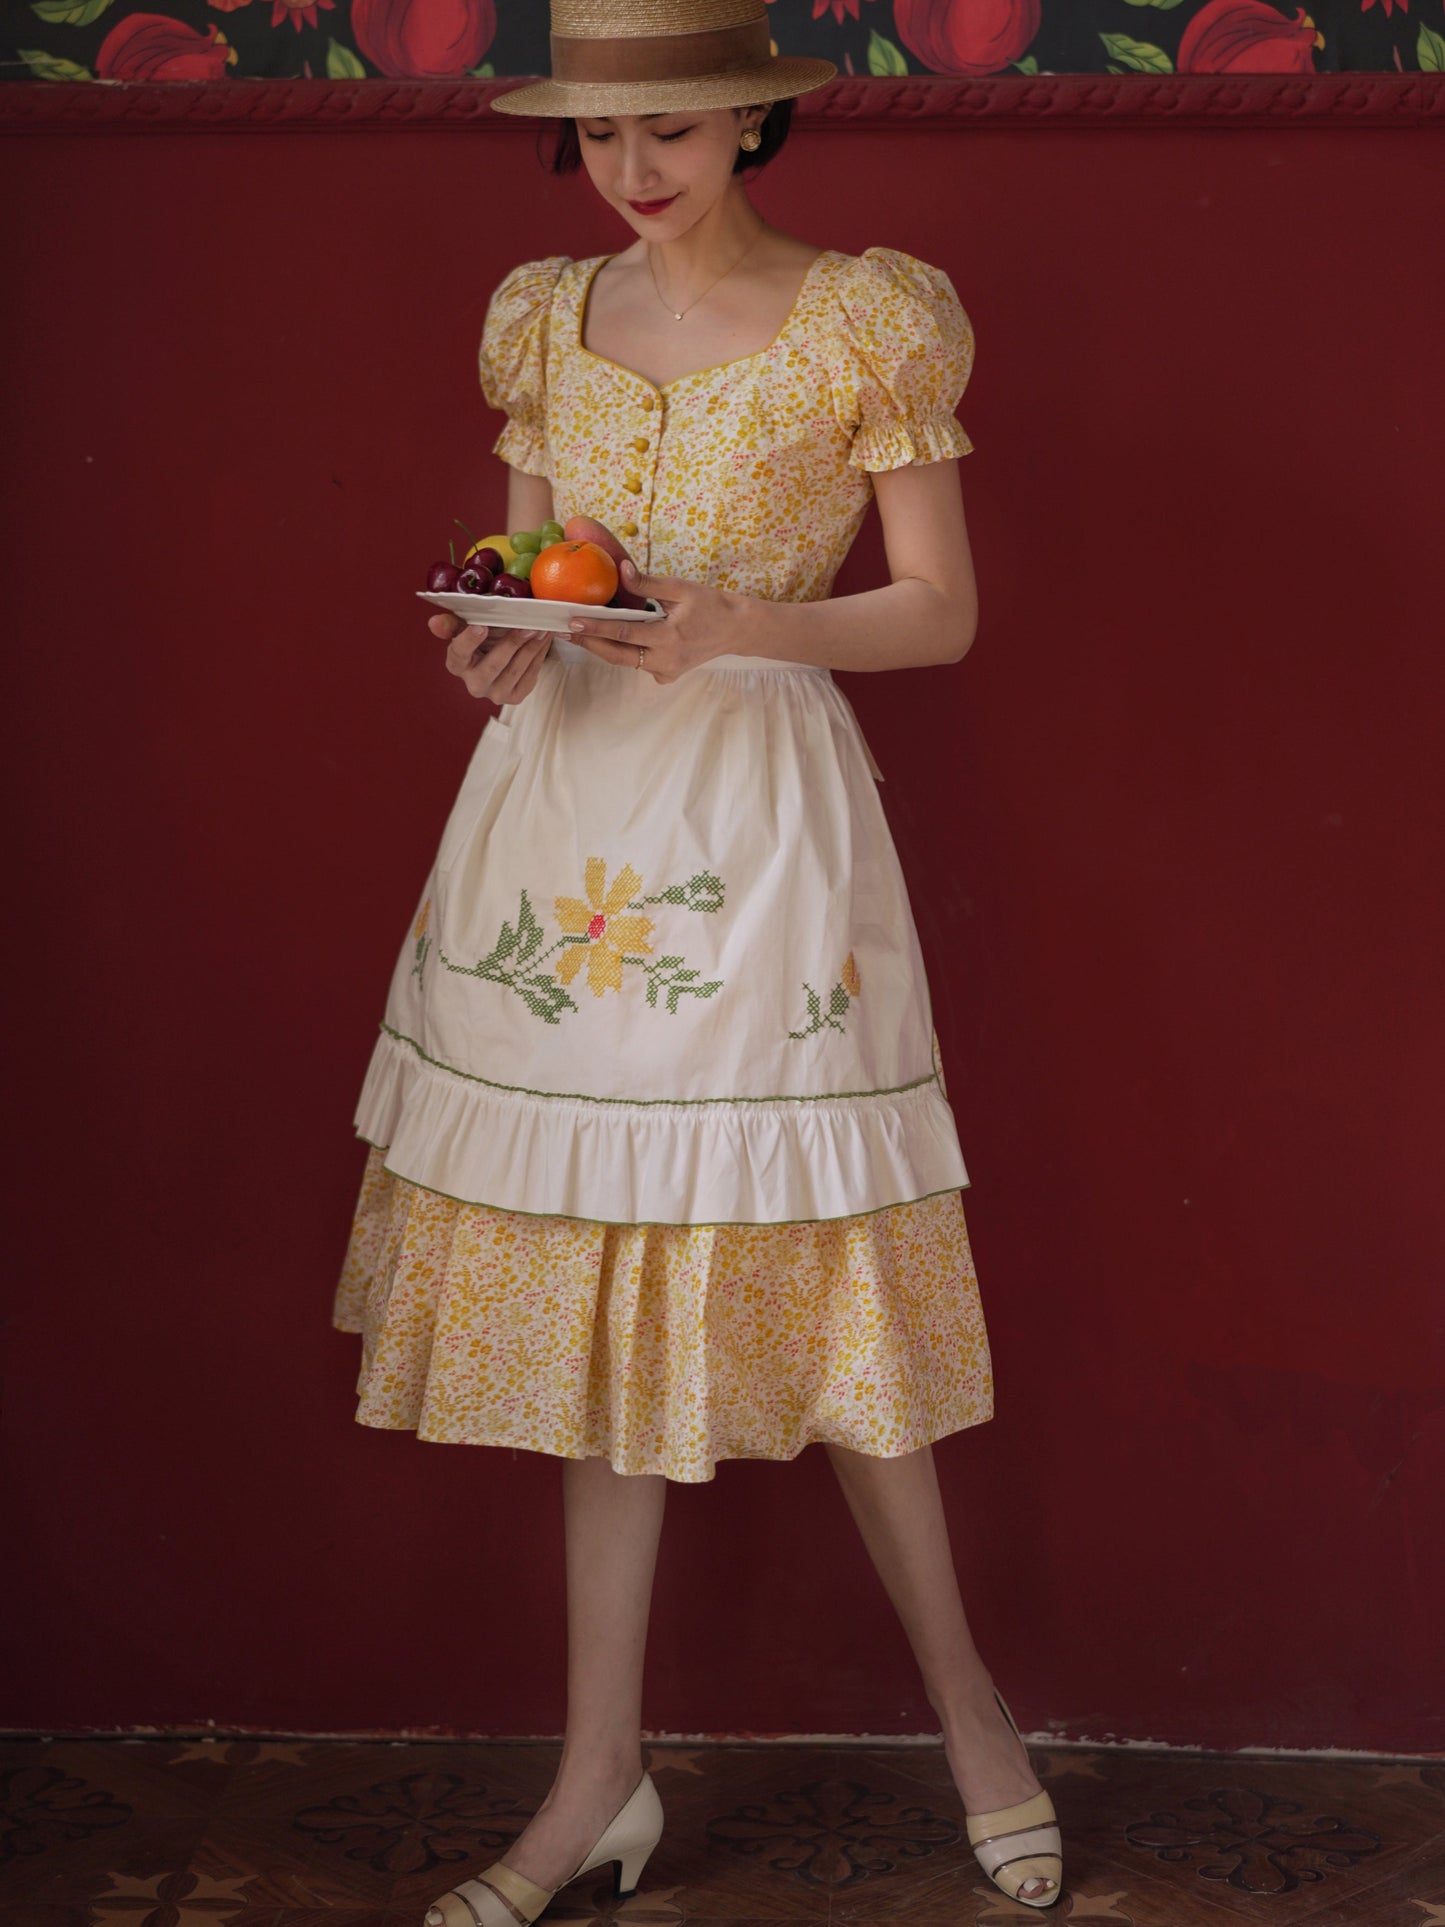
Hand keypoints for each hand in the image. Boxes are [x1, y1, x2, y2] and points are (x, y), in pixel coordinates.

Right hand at [429, 609, 550, 703]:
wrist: (501, 656)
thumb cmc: (482, 640)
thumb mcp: (466, 628)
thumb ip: (451, 624)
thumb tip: (433, 622)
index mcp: (457, 664)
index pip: (459, 653)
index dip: (469, 640)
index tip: (480, 626)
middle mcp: (474, 684)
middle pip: (493, 664)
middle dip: (512, 644)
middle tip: (527, 626)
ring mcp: (495, 694)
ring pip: (516, 670)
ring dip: (531, 648)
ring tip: (542, 629)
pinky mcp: (514, 698)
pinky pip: (530, 676)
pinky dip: (539, 656)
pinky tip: (545, 640)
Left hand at [564, 559, 736, 684]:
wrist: (735, 629)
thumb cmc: (710, 605)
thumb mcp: (681, 588)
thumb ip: (647, 583)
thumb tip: (620, 569)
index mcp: (670, 637)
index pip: (624, 633)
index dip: (596, 628)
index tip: (573, 622)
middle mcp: (666, 660)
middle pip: (618, 655)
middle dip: (589, 643)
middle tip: (564, 632)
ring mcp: (666, 672)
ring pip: (626, 661)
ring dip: (603, 647)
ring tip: (580, 633)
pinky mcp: (667, 676)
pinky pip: (638, 664)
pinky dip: (624, 652)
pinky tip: (610, 640)